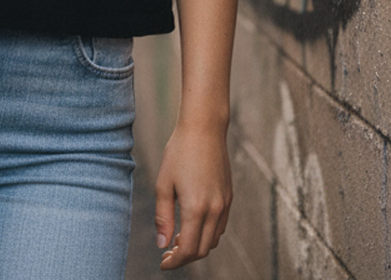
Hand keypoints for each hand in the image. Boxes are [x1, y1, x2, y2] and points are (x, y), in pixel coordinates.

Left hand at [154, 120, 231, 269]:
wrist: (204, 128)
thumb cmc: (179, 152)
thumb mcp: (163, 183)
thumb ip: (163, 216)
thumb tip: (161, 243)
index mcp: (196, 208)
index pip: (188, 249)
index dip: (174, 261)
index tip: (162, 263)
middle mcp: (214, 210)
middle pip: (202, 250)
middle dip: (185, 257)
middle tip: (168, 253)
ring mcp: (224, 204)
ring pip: (213, 240)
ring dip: (197, 246)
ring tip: (178, 239)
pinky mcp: (229, 196)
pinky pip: (220, 226)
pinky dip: (207, 234)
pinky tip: (193, 224)